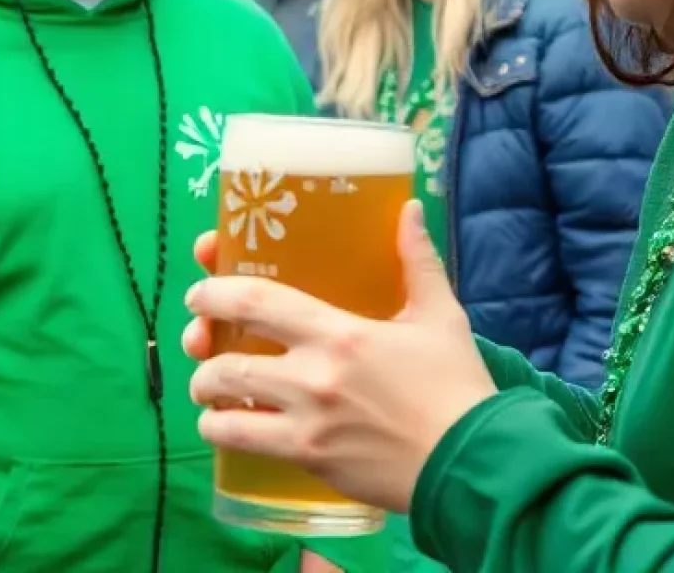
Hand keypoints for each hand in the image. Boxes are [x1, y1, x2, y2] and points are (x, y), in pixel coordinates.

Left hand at [183, 201, 497, 513]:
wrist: (475, 464)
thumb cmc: (456, 386)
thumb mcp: (439, 315)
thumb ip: (417, 261)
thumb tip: (410, 209)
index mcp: (339, 332)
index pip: (256, 300)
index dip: (215, 292)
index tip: (199, 290)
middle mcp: (314, 376)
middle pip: (229, 360)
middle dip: (201, 350)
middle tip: (198, 343)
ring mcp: (308, 423)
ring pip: (228, 408)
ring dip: (205, 397)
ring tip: (205, 393)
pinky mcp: (311, 460)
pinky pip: (248, 445)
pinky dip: (225, 434)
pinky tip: (225, 428)